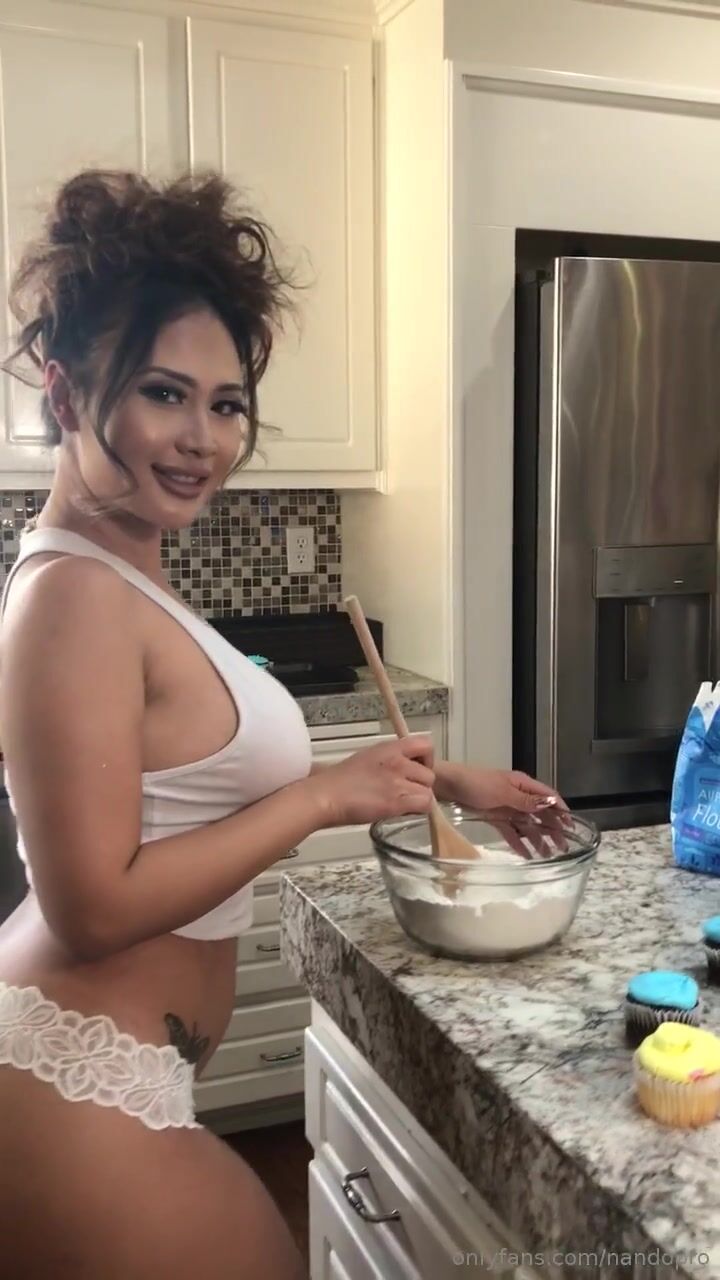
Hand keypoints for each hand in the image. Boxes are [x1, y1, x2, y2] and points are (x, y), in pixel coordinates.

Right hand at [306, 736, 434, 827]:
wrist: (325, 796)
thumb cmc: (338, 782)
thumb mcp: (367, 758)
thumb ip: (388, 761)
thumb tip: (400, 771)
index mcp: (389, 748)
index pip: (425, 744)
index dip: (426, 759)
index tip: (416, 769)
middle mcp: (397, 762)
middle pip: (429, 774)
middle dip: (420, 786)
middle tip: (404, 793)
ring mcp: (397, 781)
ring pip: (428, 792)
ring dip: (418, 800)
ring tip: (400, 804)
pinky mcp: (396, 801)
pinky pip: (424, 805)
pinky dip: (416, 811)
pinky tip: (400, 811)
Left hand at [436, 764, 568, 857]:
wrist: (447, 786)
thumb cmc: (475, 783)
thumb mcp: (502, 792)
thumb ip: (525, 801)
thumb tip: (550, 804)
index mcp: (522, 784)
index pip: (548, 797)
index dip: (561, 810)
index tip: (571, 826)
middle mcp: (517, 796)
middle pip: (540, 813)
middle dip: (553, 829)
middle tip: (563, 847)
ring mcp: (506, 807)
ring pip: (527, 825)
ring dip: (538, 839)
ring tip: (548, 855)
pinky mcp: (494, 817)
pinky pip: (511, 832)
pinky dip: (519, 843)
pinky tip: (526, 855)